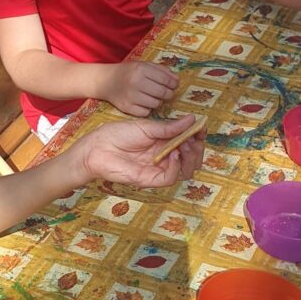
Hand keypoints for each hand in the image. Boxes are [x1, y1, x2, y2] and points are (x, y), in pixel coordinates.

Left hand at [75, 114, 205, 187]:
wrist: (98, 148)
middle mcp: (164, 156)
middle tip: (195, 138)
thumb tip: (192, 120)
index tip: (202, 128)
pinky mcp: (152, 179)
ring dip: (190, 157)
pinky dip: (176, 166)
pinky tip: (172, 154)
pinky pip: (172, 177)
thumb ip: (170, 127)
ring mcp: (159, 168)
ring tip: (185, 145)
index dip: (197, 136)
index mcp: (163, 141)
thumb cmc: (118, 134)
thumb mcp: (147, 127)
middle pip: (191, 158)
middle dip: (197, 148)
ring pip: (186, 170)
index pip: (187, 142)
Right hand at [99, 62, 178, 116]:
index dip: (174, 84)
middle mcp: (136, 82)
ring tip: (153, 97)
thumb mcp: (144, 65)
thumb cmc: (129, 72)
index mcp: (141, 69)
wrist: (106, 81)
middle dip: (168, 94)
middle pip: (163, 93)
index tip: (174, 85)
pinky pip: (146, 112)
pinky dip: (148, 109)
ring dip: (158, 102)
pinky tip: (144, 103)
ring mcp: (131, 96)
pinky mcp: (127, 107)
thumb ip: (161, 70)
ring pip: (156, 104)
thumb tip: (177, 80)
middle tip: (167, 93)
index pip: (166, 80)